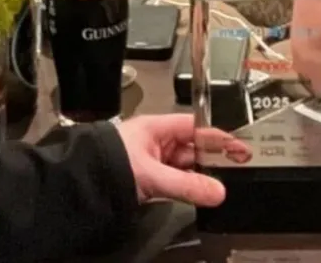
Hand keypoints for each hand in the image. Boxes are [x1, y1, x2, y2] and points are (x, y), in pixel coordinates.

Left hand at [115, 114, 249, 205]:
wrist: (79, 185)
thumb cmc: (111, 165)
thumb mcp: (151, 174)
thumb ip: (186, 185)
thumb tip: (219, 192)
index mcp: (156, 127)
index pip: (195, 126)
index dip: (218, 136)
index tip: (241, 148)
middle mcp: (156, 141)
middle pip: (192, 147)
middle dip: (213, 158)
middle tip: (240, 170)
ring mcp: (152, 160)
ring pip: (185, 165)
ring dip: (202, 175)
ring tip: (226, 184)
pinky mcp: (148, 179)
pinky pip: (176, 180)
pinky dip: (189, 186)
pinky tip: (203, 194)